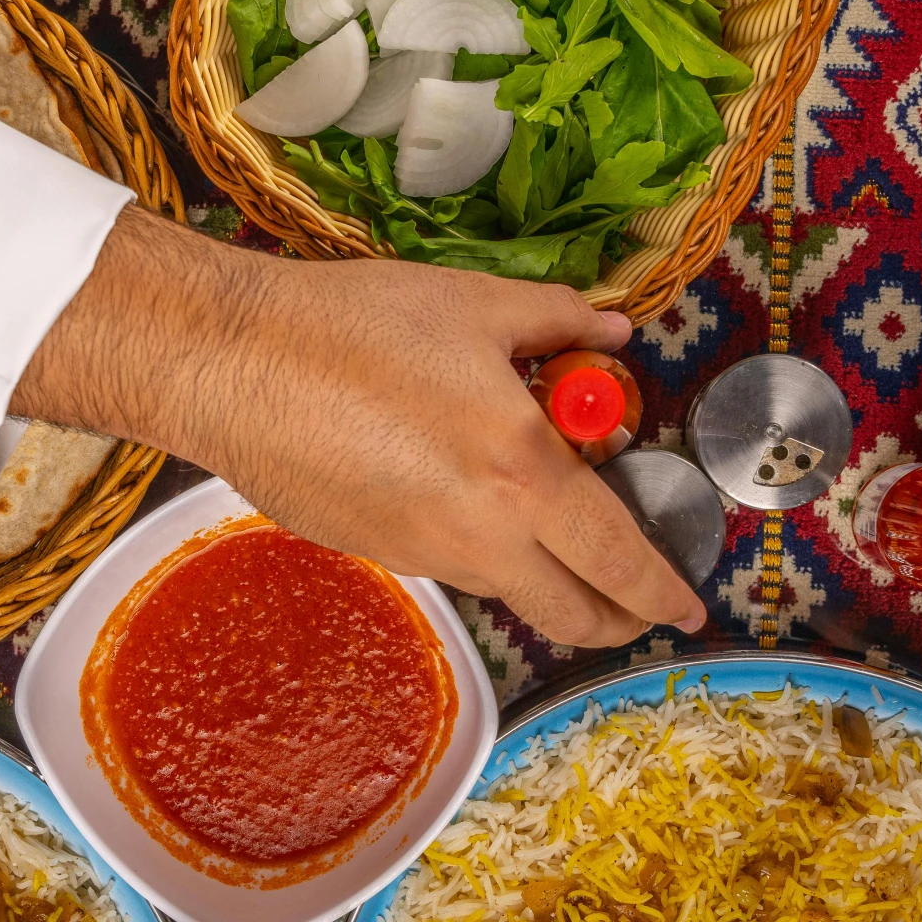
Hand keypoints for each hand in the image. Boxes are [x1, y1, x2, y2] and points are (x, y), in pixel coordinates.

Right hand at [13, 207, 705, 649]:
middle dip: (617, 618)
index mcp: (522, 471)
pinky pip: (450, 566)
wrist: (233, 364)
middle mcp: (480, 533)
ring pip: (511, 593)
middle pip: (574, 615)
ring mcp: (422, 554)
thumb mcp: (474, 303)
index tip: (688, 608)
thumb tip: (613, 335)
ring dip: (545, 579)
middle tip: (633, 599)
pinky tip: (455, 491)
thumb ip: (558, 321)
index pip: (619, 558)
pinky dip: (480, 550)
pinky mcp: (374, 555)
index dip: (663, 589)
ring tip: (544, 524)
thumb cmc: (354, 323)